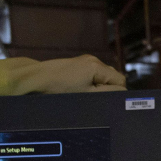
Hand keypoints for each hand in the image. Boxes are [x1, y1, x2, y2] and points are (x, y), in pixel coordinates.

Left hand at [7, 54, 125, 94]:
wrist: (37, 78)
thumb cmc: (60, 88)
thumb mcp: (88, 95)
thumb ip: (109, 93)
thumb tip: (123, 93)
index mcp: (98, 66)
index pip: (121, 81)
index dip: (115, 93)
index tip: (103, 100)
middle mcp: (94, 60)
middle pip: (113, 77)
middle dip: (108, 89)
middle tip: (93, 98)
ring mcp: (85, 60)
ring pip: (103, 76)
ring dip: (99, 86)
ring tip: (84, 93)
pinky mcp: (78, 63)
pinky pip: (93, 74)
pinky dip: (91, 82)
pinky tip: (79, 88)